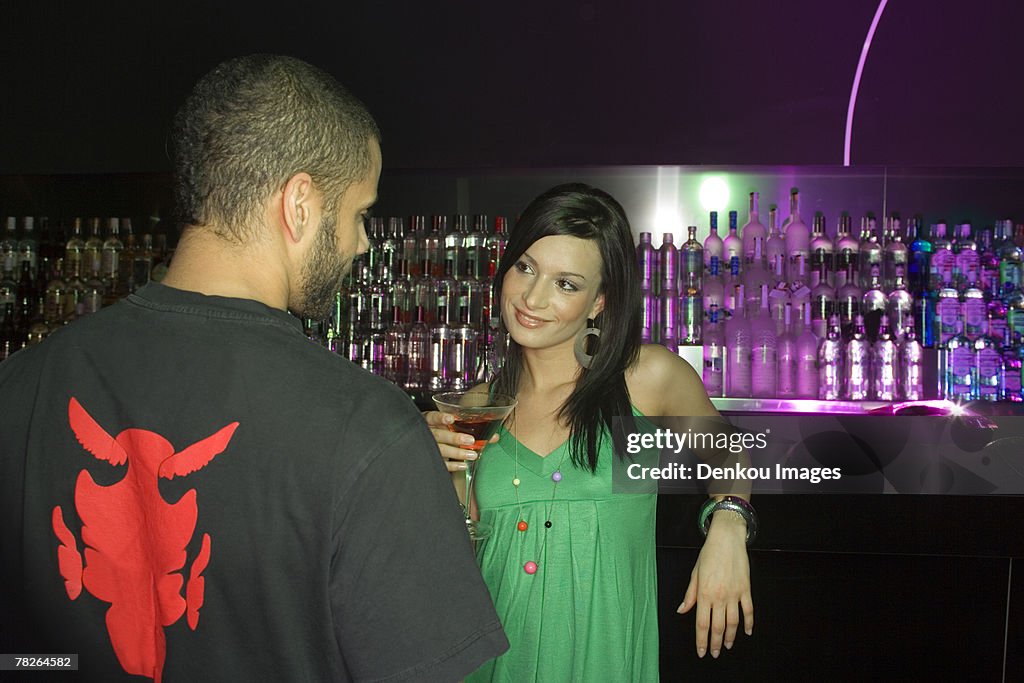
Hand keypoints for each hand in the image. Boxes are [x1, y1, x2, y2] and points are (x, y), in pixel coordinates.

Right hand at [422, 410, 496, 472]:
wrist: (424, 445)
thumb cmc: (443, 431)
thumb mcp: (450, 425)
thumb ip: (469, 428)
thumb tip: (495, 436)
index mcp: (429, 420)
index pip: (432, 417)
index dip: (441, 417)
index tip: (451, 419)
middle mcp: (427, 433)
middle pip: (438, 435)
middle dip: (454, 438)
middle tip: (470, 440)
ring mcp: (426, 447)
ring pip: (440, 450)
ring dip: (457, 453)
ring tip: (472, 455)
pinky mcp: (429, 460)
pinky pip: (441, 463)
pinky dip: (452, 465)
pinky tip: (463, 465)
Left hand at [677, 511, 752, 658]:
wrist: (727, 539)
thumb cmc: (709, 554)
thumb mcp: (694, 573)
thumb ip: (690, 595)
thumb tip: (682, 610)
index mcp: (704, 594)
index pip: (702, 624)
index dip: (702, 640)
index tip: (702, 651)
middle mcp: (719, 597)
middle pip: (718, 627)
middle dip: (716, 643)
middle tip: (715, 653)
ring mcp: (734, 594)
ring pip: (733, 622)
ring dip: (731, 637)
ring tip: (728, 646)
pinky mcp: (746, 589)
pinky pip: (749, 610)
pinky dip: (749, 623)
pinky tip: (747, 631)